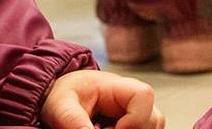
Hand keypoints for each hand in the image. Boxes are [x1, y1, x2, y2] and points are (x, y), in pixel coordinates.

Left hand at [41, 70, 163, 128]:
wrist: (58, 97)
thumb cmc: (61, 96)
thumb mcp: (61, 107)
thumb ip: (75, 122)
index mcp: (115, 87)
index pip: (144, 95)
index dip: (136, 117)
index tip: (114, 128)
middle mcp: (129, 99)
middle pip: (154, 117)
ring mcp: (132, 113)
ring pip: (152, 127)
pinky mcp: (130, 125)